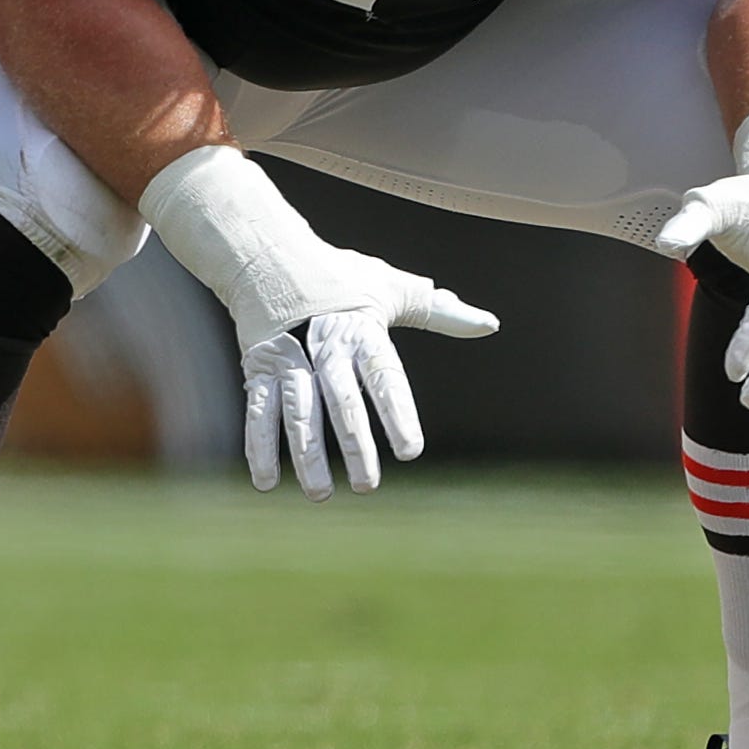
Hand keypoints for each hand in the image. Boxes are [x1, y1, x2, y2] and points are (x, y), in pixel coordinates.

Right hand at [137, 143, 494, 500]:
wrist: (265, 255)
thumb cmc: (339, 276)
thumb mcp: (390, 287)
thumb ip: (438, 312)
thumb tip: (490, 324)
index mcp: (360, 330)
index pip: (383, 376)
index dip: (396, 413)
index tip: (411, 451)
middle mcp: (323, 347)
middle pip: (339, 400)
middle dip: (353, 443)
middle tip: (367, 486)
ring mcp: (287, 359)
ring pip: (298, 411)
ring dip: (306, 453)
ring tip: (321, 494)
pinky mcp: (259, 368)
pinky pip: (259, 411)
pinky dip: (260, 446)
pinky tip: (269, 482)